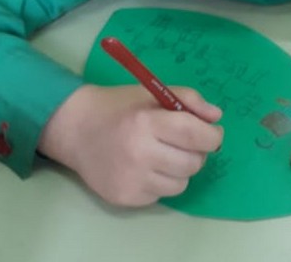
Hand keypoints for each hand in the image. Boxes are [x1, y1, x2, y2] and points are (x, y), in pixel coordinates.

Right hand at [38, 84, 222, 206]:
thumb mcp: (152, 93)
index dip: (212, 136)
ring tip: (162, 154)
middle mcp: (140, 153)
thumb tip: (216, 118)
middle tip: (183, 143)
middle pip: (193, 163)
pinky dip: (160, 182)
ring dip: (179, 170)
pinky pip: (161, 195)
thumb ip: (188, 99)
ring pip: (181, 184)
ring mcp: (132, 179)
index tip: (212, 133)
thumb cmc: (119, 107)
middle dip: (197, 153)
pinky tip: (144, 167)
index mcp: (146, 121)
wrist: (75, 129)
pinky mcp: (126, 198)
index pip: (195, 135)